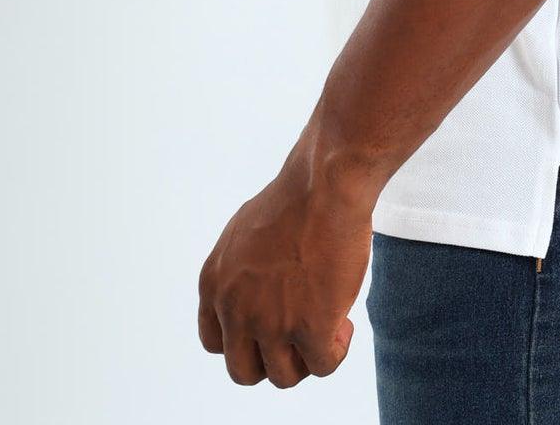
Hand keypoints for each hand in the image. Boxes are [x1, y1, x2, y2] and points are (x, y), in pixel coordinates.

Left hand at [197, 135, 374, 387]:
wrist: (326, 183)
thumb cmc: (296, 198)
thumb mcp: (244, 234)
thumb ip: (238, 273)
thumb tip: (255, 296)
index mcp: (214, 284)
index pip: (214, 342)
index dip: (246, 340)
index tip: (271, 325)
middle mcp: (235, 309)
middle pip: (243, 370)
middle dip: (273, 358)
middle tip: (299, 336)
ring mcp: (271, 322)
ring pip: (282, 376)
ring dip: (306, 359)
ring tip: (327, 326)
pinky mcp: (310, 327)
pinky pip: (323, 365)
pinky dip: (336, 352)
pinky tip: (344, 324)